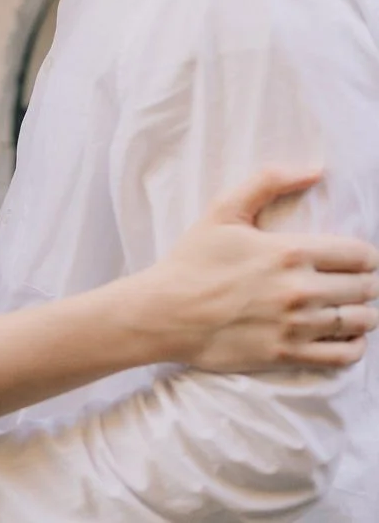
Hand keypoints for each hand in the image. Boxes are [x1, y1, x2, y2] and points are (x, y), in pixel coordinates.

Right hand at [150, 166, 378, 370]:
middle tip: (354, 280)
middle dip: (367, 281)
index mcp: (290, 251)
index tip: (359, 257)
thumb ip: (269, 181)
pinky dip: (355, 345)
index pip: (359, 254)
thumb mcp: (224, 208)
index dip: (367, 254)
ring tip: (351, 305)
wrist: (167, 312)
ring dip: (363, 312)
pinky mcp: (289, 355)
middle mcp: (301, 290)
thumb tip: (314, 170)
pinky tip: (346, 335)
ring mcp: (296, 326)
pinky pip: (344, 356)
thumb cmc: (194, 259)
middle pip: (365, 288)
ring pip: (361, 321)